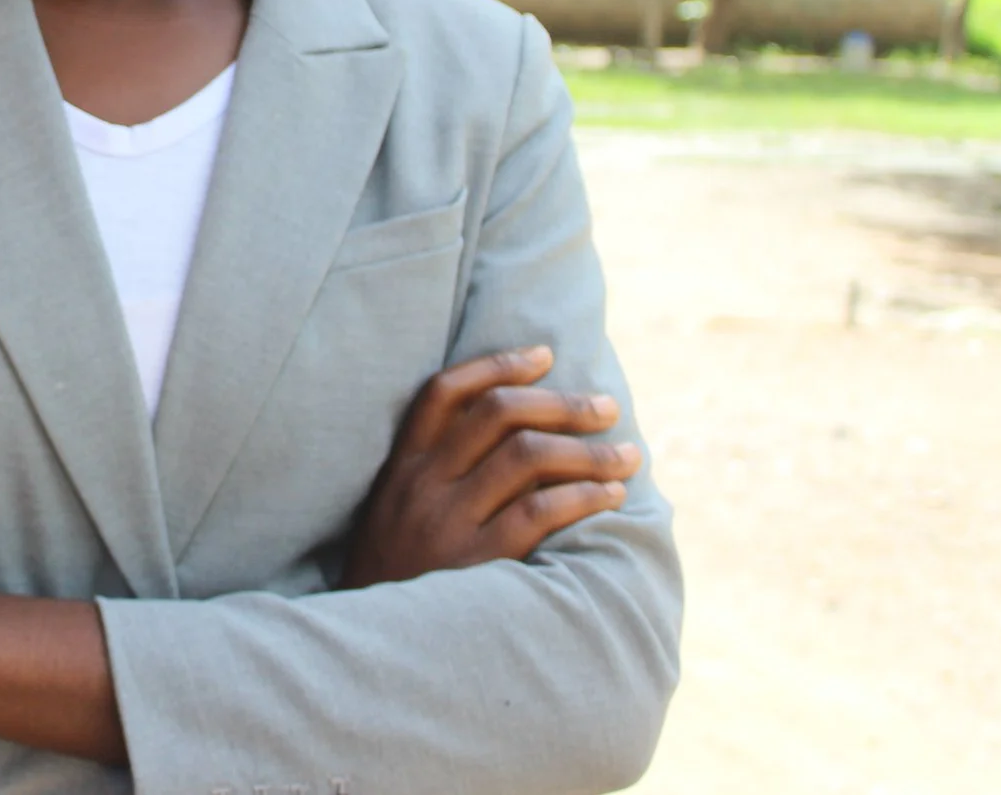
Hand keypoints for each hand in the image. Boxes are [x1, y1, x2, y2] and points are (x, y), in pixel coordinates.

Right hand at [341, 346, 637, 589]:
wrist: (373, 646)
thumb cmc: (397, 573)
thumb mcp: (394, 511)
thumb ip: (434, 472)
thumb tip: (515, 431)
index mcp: (401, 465)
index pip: (445, 391)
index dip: (497, 364)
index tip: (545, 355)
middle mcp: (422, 484)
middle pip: (498, 416)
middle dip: (562, 403)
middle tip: (608, 407)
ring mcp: (447, 523)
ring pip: (527, 457)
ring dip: (588, 451)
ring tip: (627, 457)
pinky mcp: (475, 563)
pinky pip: (539, 513)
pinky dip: (583, 496)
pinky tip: (611, 496)